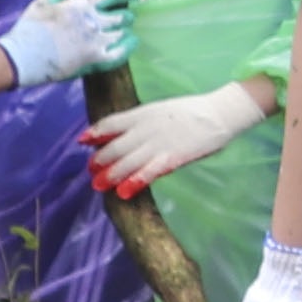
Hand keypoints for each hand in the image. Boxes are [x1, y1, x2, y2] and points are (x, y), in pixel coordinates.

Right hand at [0, 0, 135, 90]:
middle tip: (125, 18)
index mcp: (80, 4)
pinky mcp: (94, 60)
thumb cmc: (28, 29)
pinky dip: (128, 48)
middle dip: (125, 15)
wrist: (21, 57)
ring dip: (126, 31)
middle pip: (122, 15)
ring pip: (123, 33)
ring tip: (126, 32)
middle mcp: (92, 20)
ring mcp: (95, 41)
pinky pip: (120, 53)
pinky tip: (129, 45)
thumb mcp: (41, 2)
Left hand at [86, 78, 266, 197]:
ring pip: (127, 161)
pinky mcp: (172, 157)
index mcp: (143, 113)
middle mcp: (145, 128)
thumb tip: (120, 131)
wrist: (219, 113)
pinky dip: (134, 182)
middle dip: (100, 160)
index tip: (82, 141)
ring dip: (111, 174)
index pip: (111, 122)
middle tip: (91, 171)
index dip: (95, 133)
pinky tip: (124, 192)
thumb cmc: (191, 111)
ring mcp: (158, 143)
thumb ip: (141, 120)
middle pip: (115, 146)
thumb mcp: (161, 109)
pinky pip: (148, 172)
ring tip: (99, 185)